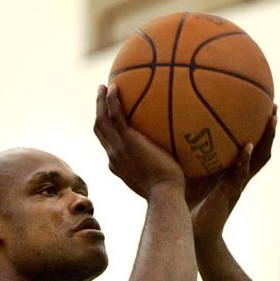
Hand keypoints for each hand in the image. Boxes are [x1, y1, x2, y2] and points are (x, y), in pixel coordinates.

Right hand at [93, 84, 183, 198]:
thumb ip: (164, 165)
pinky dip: (111, 101)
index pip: (108, 145)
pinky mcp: (126, 141)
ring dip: (100, 101)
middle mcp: (113, 156)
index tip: (111, 118)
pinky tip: (115, 87)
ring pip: (102, 120)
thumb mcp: (162, 178)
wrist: (165, 194)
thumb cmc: (170, 191)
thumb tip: (180, 156)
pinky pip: (115, 116)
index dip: (107, 131)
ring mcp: (118, 148)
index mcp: (119, 165)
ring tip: (105, 86)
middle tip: (102, 95)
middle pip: (100, 129)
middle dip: (98, 111)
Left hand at [186, 105, 277, 244]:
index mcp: (230, 167)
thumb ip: (180, 149)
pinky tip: (248, 147)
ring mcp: (237, 183)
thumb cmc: (184, 200)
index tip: (260, 103)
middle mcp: (238, 173)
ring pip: (260, 158)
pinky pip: (241, 174)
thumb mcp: (183, 169)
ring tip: (272, 120)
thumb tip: (162, 121)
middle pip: (261, 147)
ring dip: (267, 139)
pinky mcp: (231, 193)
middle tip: (274, 106)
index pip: (248, 143)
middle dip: (269, 128)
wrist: (189, 229)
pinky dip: (245, 160)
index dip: (256, 126)